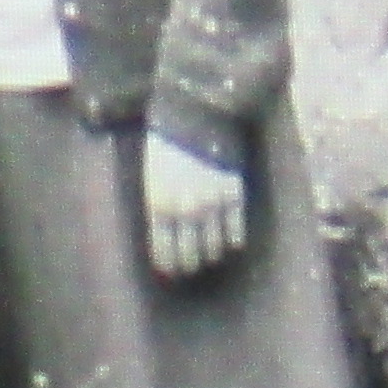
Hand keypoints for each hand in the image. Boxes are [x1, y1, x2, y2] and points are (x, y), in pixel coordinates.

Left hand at [141, 129, 246, 280]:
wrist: (196, 114)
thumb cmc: (166, 142)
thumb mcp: (152, 174)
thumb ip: (158, 204)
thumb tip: (164, 230)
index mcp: (159, 204)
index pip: (163, 249)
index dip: (168, 264)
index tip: (170, 273)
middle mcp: (185, 209)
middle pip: (189, 251)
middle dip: (189, 264)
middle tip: (190, 270)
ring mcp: (211, 203)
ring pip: (213, 243)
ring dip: (211, 254)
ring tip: (209, 260)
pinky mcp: (233, 193)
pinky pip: (235, 226)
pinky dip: (234, 238)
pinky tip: (232, 244)